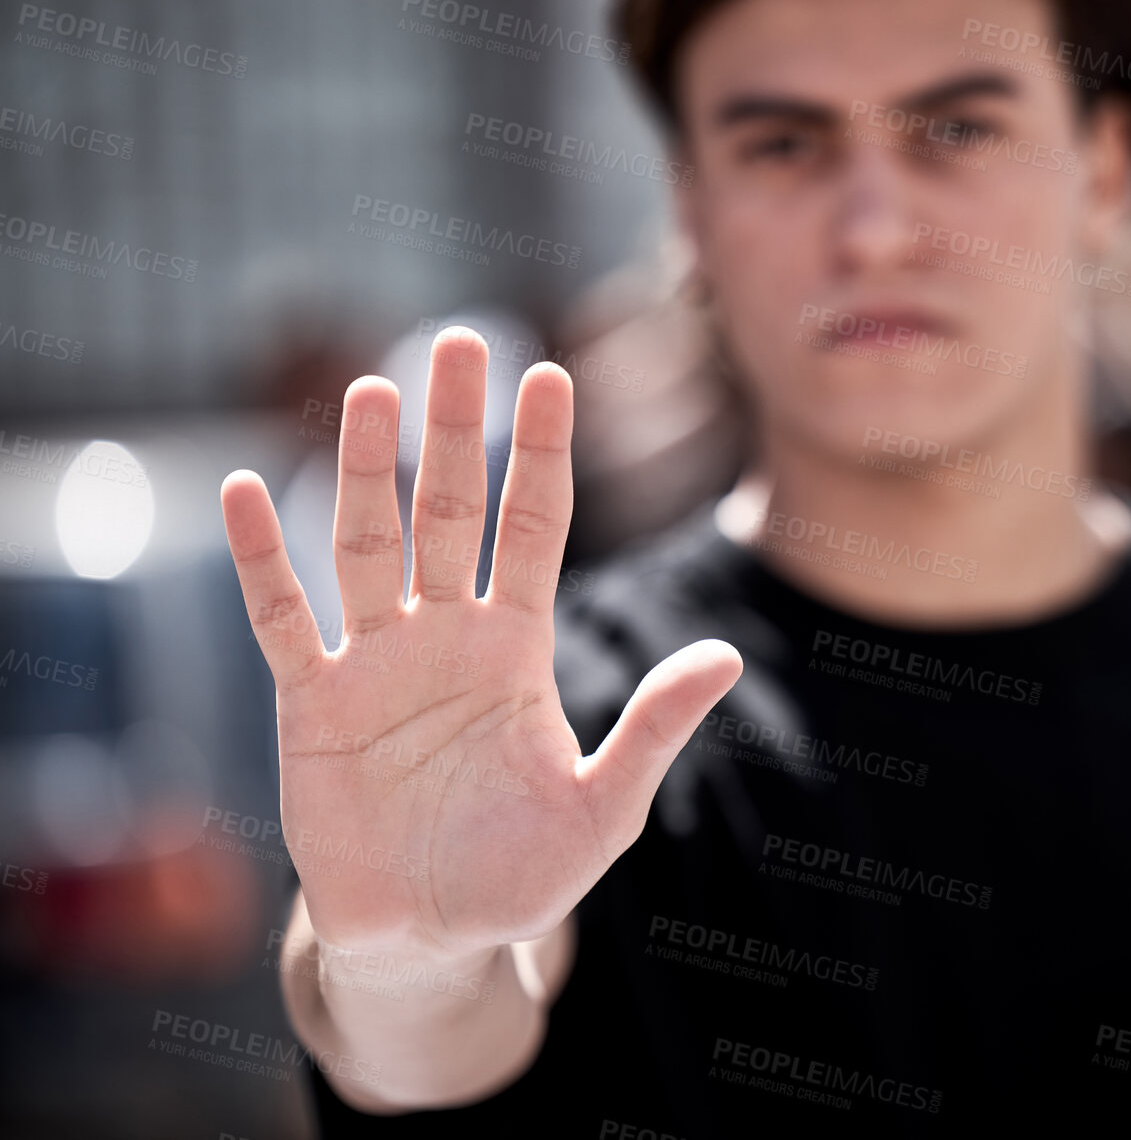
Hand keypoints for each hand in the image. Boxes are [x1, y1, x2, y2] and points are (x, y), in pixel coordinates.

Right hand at [221, 327, 739, 960]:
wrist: (432, 942)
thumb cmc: (522, 875)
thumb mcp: (605, 807)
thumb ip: (656, 730)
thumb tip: (728, 657)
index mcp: (518, 647)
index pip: (533, 526)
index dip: (542, 454)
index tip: (551, 376)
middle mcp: (446, 636)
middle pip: (451, 511)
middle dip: (455, 430)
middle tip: (458, 341)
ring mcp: (376, 664)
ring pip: (367, 545)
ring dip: (364, 472)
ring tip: (367, 393)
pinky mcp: (313, 707)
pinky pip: (285, 622)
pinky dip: (265, 562)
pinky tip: (248, 495)